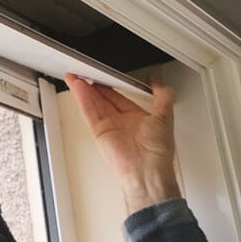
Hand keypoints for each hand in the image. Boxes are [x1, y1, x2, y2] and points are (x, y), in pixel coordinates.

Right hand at [64, 74, 179, 213]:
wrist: (147, 170)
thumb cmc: (158, 151)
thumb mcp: (165, 115)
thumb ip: (163, 95)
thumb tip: (158, 82)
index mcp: (136, 118)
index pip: (119, 97)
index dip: (110, 84)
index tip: (104, 74)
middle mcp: (121, 122)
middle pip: (102, 98)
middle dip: (93, 85)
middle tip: (84, 72)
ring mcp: (108, 127)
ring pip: (92, 103)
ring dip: (83, 89)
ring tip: (75, 76)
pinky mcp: (99, 132)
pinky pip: (89, 111)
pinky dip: (82, 99)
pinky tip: (77, 87)